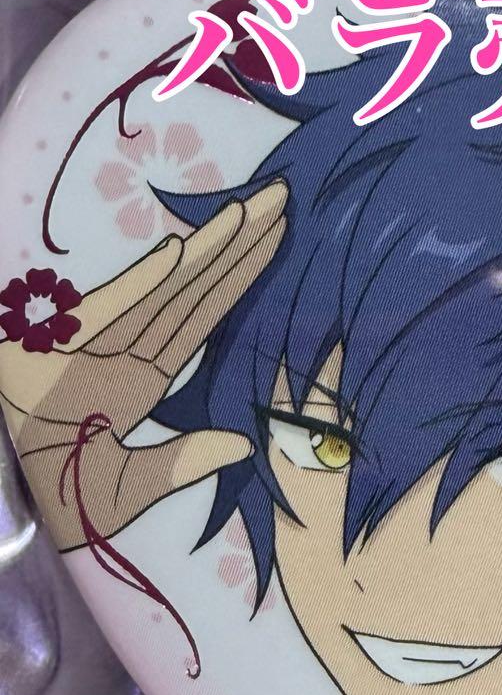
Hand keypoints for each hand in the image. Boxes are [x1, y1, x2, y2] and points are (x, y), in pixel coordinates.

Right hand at [0, 181, 287, 551]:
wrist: (27, 498)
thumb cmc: (76, 492)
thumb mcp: (139, 484)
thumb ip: (185, 463)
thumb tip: (243, 446)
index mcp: (146, 377)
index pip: (206, 314)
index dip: (240, 275)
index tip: (276, 236)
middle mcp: (127, 350)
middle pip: (195, 289)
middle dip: (237, 243)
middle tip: (281, 196)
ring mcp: (94, 345)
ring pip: (165, 290)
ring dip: (208, 250)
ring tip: (250, 210)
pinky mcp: (55, 349)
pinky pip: (112, 312)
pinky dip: (144, 284)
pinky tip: (179, 253)